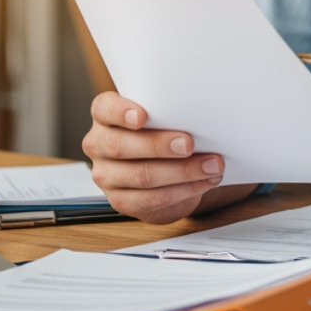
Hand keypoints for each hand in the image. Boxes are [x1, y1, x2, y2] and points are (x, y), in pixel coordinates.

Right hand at [82, 91, 234, 223]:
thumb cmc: (164, 133)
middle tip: (189, 144)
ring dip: (182, 171)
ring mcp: (106, 175)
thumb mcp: (163, 117)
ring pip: (141, 175)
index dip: (121, 112)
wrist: (163, 172)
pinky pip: (152, 198)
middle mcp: (99, 144)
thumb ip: (170, 112)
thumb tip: (202, 114)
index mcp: (105, 115)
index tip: (142, 116)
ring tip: (211, 165)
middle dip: (159, 145)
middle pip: (121, 146)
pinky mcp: (120, 201)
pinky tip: (204, 182)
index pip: (104, 109)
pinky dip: (184, 190)